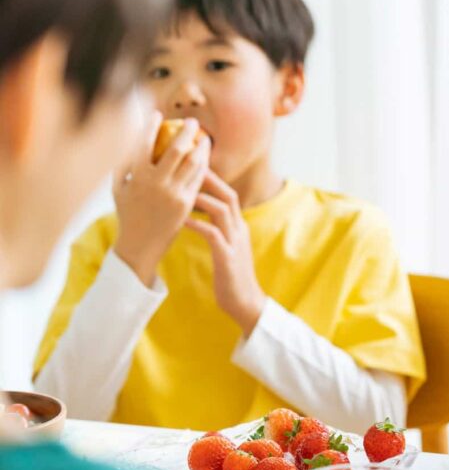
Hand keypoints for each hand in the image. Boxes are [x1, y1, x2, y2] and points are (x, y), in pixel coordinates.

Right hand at [113, 114, 209, 285]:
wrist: (141, 245)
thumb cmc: (127, 214)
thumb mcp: (118, 188)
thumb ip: (121, 165)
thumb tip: (127, 140)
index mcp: (137, 176)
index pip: (145, 143)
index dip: (152, 126)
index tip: (158, 114)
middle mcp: (157, 183)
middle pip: (176, 149)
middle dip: (186, 132)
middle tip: (193, 122)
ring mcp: (174, 193)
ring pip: (193, 164)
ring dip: (201, 148)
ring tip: (204, 138)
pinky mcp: (187, 203)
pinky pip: (198, 180)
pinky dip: (203, 166)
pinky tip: (205, 159)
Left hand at [186, 170, 266, 336]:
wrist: (246, 303)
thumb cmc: (232, 276)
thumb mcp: (228, 247)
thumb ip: (218, 230)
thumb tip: (200, 217)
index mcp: (240, 227)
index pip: (229, 194)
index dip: (213, 179)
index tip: (193, 167)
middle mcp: (240, 230)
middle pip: (228, 195)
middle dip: (209, 180)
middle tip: (187, 168)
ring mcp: (235, 243)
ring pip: (222, 210)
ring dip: (202, 199)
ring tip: (181, 190)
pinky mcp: (228, 257)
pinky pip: (213, 234)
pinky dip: (197, 225)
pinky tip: (181, 220)